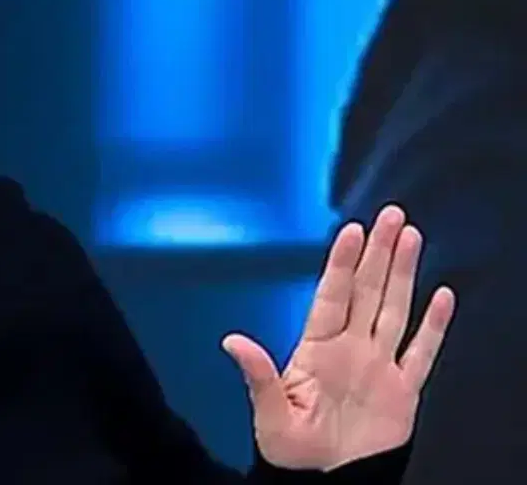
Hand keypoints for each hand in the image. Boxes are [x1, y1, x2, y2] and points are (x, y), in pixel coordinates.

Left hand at [222, 205, 455, 470]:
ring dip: (404, 274)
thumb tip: (231, 341)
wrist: (324, 479)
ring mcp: (379, 366)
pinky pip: (422, 352)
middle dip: (380, 253)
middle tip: (391, 215)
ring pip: (396, 310)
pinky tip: (441, 295)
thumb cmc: (290, 449)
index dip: (343, 263)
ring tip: (411, 237)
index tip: (352, 231)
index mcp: (318, 349)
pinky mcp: (403, 391)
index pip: (333, 296)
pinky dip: (434, 325)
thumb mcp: (269, 413)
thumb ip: (258, 375)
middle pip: (369, 291)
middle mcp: (351, 349)